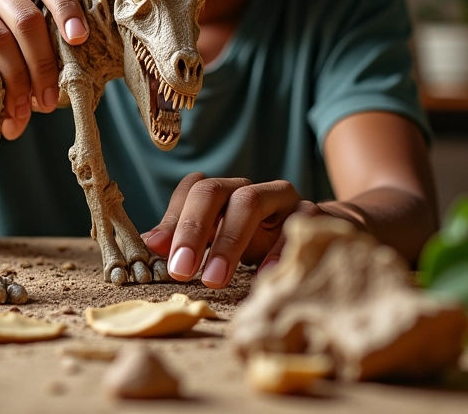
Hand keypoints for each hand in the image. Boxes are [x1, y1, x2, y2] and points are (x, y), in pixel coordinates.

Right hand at [0, 0, 88, 139]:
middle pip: (29, 20)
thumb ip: (59, 38)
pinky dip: (3, 84)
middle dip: (44, 64)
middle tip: (52, 99)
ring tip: (34, 107)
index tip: (80, 39)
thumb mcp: (40, 26)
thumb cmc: (19, 35)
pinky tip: (14, 109)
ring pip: (4, 40)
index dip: (67, 10)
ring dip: (21, 81)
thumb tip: (81, 82)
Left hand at [141, 172, 326, 287]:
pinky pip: (294, 223)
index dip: (173, 218)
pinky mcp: (311, 213)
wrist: (318, 237)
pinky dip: (278, 250)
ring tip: (214, 278)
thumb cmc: (261, 241)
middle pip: (214, 190)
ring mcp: (280, 198)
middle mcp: (248, 188)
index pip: (191, 190)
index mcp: (223, 193)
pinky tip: (263, 277)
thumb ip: (187, 239)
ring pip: (250, 200)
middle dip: (193, 228)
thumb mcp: (222, 241)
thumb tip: (149, 243)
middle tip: (180, 269)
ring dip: (228, 240)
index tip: (157, 250)